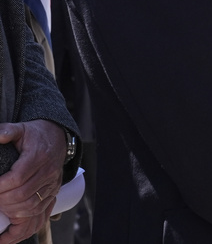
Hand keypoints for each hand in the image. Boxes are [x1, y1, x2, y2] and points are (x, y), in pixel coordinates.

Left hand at [0, 120, 65, 243]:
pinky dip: (25, 224)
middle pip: (23, 195)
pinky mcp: (52, 192)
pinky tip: (10, 230)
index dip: (1, 187)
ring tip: (0, 213)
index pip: (17, 178)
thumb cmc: (36, 135)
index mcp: (38, 156)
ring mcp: (52, 184)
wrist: (59, 138)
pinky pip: (40, 213)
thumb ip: (7, 131)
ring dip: (12, 213)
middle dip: (2, 202)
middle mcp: (48, 172)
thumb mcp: (21, 129)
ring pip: (32, 207)